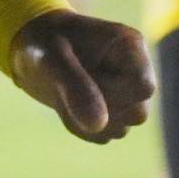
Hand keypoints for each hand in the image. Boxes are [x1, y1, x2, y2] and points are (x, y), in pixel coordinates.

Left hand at [10, 8, 153, 142]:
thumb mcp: (50, 55)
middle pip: (137, 113)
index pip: (144, 87)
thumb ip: (74, 85)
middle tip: (65, 84)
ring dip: (85, 118)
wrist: (34, 49)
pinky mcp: (111, 113)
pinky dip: (78, 126)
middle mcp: (135, 71)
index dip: (115, 94)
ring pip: (122, 128)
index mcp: (129, 46)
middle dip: (97, 106)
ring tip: (61, 91)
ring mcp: (126, 95)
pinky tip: (64, 102)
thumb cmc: (43, 42)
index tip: (83, 80)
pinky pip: (102, 136)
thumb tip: (97, 125)